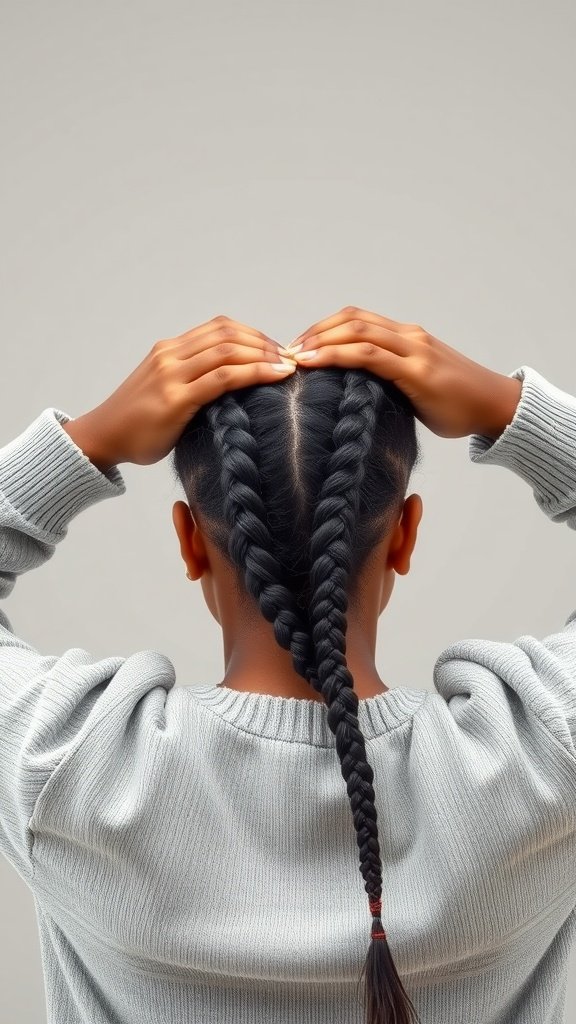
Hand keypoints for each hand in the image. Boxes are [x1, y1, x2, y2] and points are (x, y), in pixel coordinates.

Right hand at [64, 317, 295, 466]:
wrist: (103, 438)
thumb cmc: (137, 423)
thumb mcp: (166, 392)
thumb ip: (193, 383)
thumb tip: (233, 389)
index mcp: (169, 349)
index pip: (220, 328)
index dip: (254, 335)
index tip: (278, 351)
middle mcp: (171, 354)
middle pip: (229, 333)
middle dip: (266, 343)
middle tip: (292, 358)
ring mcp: (172, 374)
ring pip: (229, 350)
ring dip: (266, 355)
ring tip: (290, 367)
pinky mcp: (176, 398)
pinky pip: (224, 377)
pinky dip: (256, 372)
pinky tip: (276, 377)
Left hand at [286, 306, 521, 438]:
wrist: (495, 408)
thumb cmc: (457, 404)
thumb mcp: (417, 389)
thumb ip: (390, 384)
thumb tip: (355, 399)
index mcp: (406, 338)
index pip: (357, 321)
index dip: (324, 329)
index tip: (298, 347)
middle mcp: (408, 336)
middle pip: (351, 319)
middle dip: (314, 331)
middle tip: (287, 351)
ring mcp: (413, 350)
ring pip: (357, 331)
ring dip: (319, 340)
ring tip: (294, 356)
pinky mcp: (416, 370)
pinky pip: (369, 356)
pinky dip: (336, 355)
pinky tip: (314, 364)